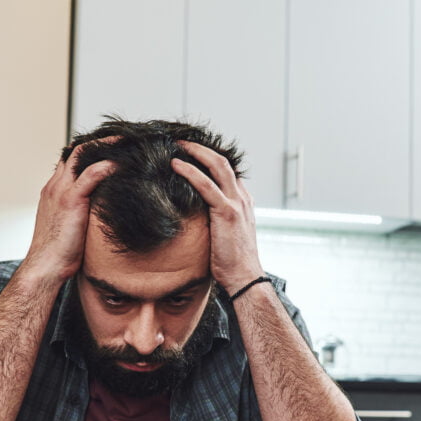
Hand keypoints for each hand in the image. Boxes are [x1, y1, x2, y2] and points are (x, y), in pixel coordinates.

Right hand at [23, 139, 117, 281]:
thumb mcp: (70, 226)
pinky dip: (107, 166)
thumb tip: (103, 211)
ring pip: (82, 155)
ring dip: (105, 146)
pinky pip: (90, 174)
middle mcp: (55, 185)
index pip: (71, 160)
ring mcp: (61, 190)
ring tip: (127, 143)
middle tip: (124, 139)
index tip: (112, 149)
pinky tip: (122, 164)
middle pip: (76, 150)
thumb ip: (82, 213)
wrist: (45, 267)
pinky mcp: (70, 200)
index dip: (92, 151)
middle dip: (100, 142)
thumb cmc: (59, 253)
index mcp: (53, 191)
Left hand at [171, 142, 263, 294]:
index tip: (190, 154)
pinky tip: (176, 166)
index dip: (208, 160)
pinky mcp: (227, 212)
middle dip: (201, 149)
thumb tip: (193, 216)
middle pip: (223, 162)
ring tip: (177, 146)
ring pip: (217, 166)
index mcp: (243, 202)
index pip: (226, 172)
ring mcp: (236, 203)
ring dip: (196, 152)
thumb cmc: (232, 262)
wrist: (244, 277)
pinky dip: (191, 172)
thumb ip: (215, 220)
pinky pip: (207, 185)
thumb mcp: (225, 235)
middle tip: (181, 143)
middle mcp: (242, 198)